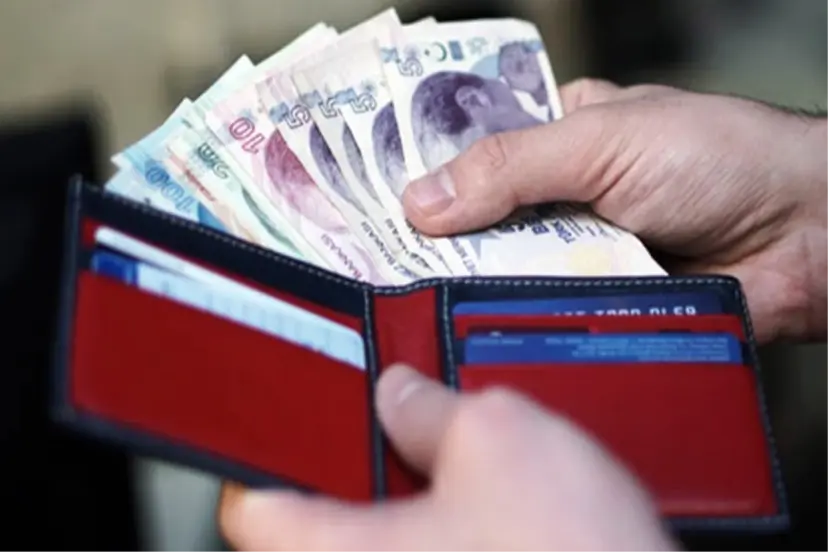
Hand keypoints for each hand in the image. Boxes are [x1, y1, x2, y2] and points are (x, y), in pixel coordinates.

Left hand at [219, 365, 677, 551]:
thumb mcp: (497, 438)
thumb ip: (432, 405)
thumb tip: (401, 392)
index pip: (253, 507)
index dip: (269, 453)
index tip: (291, 415)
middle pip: (322, 519)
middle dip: (357, 457)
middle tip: (384, 411)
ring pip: (384, 537)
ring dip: (410, 487)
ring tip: (444, 442)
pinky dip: (446, 521)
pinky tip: (486, 492)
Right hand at [402, 80, 827, 342]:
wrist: (808, 237)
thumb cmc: (721, 158)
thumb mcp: (603, 140)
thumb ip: (511, 167)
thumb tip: (420, 201)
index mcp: (558, 137)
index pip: (472, 149)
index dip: (421, 167)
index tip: (362, 193)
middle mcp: (561, 198)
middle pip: (480, 218)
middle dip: (435, 237)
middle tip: (367, 258)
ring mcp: (575, 255)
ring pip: (504, 272)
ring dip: (470, 284)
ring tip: (403, 300)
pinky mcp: (593, 306)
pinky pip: (539, 315)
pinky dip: (511, 323)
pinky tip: (468, 331)